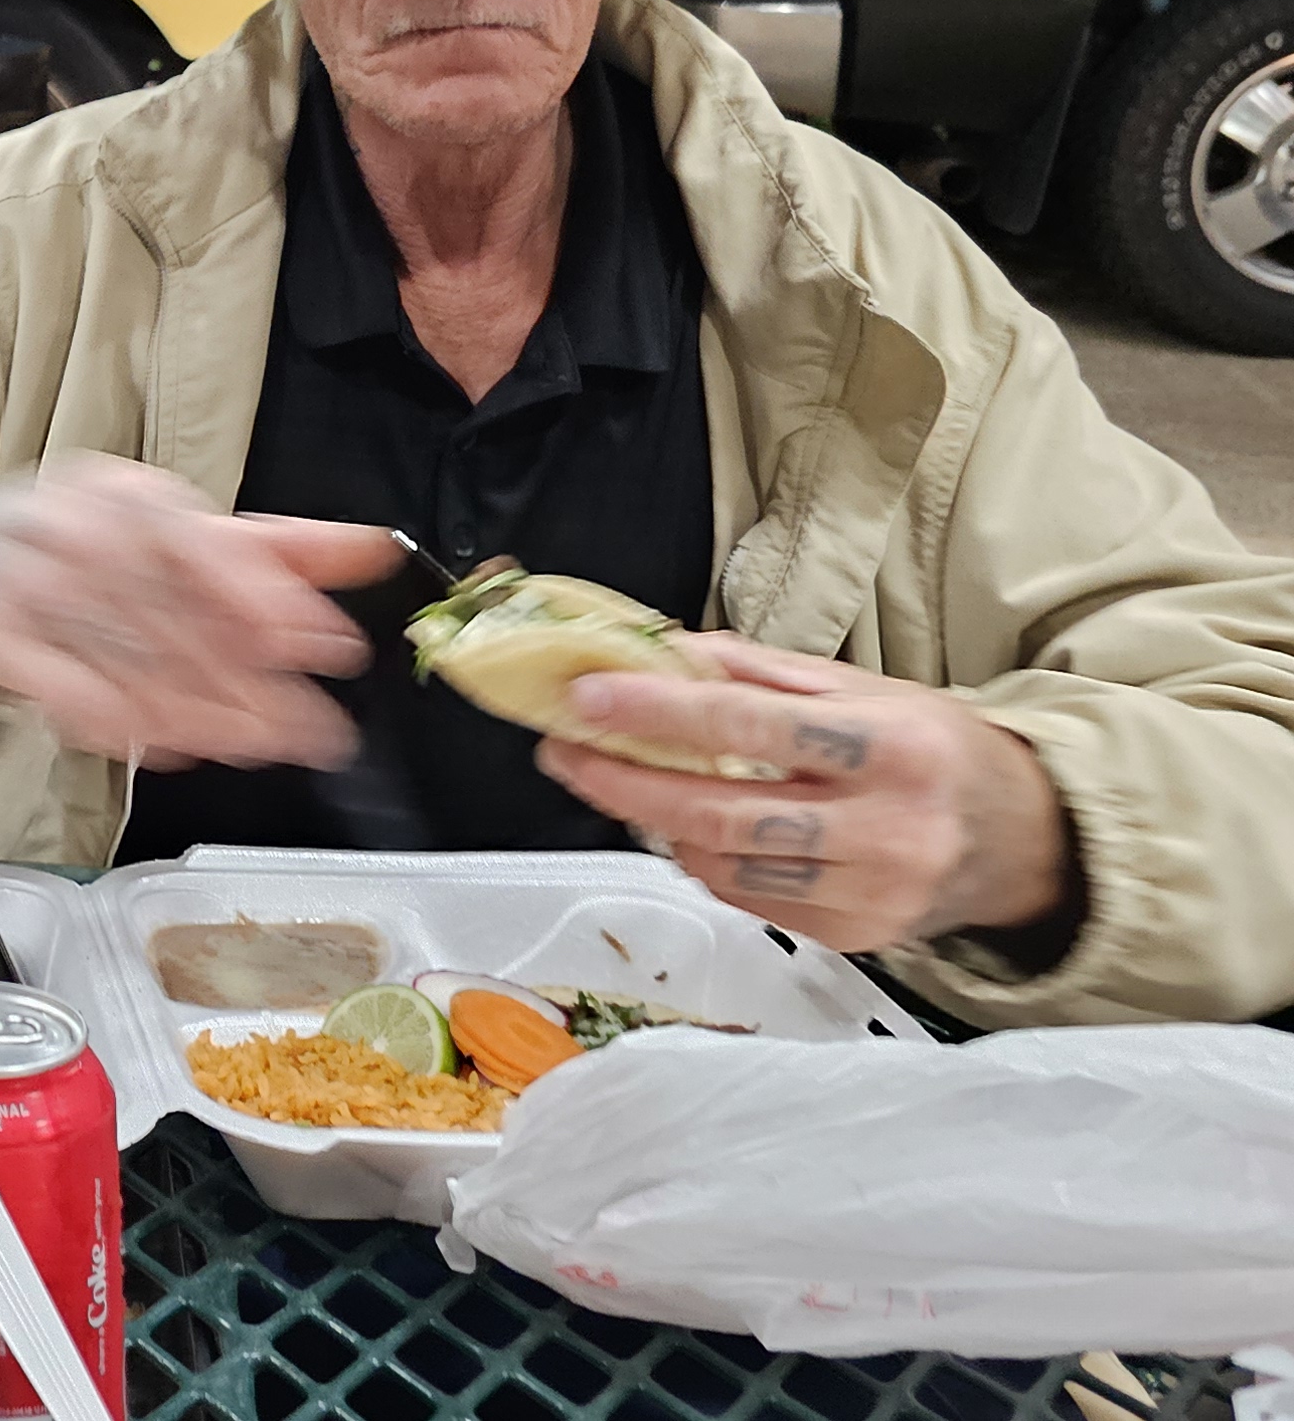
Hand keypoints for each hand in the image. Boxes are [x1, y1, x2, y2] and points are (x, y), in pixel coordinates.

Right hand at [0, 454, 398, 766]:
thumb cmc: (71, 548)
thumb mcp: (171, 536)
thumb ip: (269, 550)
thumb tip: (374, 547)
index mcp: (123, 491)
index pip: (202, 540)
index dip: (264, 594)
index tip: (322, 644)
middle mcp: (67, 521)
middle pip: (169, 609)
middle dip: (246, 678)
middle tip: (307, 731)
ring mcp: (14, 571)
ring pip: (118, 651)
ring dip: (189, 707)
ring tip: (247, 746)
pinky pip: (49, 677)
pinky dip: (104, 713)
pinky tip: (151, 741)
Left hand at [539, 635, 1073, 953]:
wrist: (1025, 841)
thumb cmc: (936, 750)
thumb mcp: (865, 689)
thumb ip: (760, 673)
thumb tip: (664, 651)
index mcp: (892, 746)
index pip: (752, 730)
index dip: (659, 716)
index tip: (587, 699)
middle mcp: (888, 827)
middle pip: (724, 815)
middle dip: (626, 785)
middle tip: (563, 752)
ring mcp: (874, 893)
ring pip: (727, 867)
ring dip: (660, 825)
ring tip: (627, 785)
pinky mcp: (859, 937)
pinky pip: (751, 901)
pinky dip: (707, 863)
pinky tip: (692, 830)